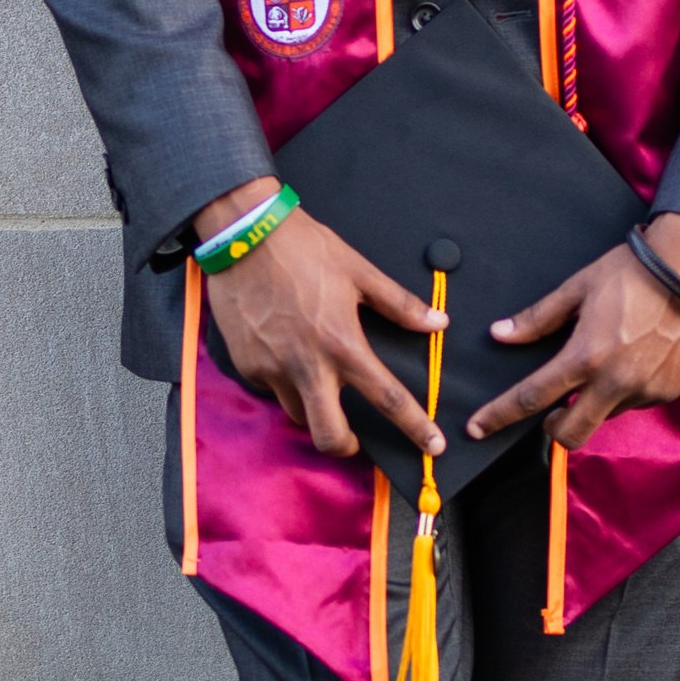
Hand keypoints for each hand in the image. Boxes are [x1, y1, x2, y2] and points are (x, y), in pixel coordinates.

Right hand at [197, 176, 446, 464]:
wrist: (243, 233)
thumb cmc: (303, 248)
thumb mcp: (358, 271)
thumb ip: (399, 304)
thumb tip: (436, 322)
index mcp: (342, 343)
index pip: (388, 398)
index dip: (415, 427)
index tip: (432, 446)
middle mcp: (306, 365)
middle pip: (329, 435)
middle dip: (346, 447)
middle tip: (354, 438)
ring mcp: (271, 369)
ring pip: (297, 415)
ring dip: (313, 411)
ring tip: (320, 389)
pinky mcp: (246, 365)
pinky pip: (271, 389)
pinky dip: (285, 383)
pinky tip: (287, 358)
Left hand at [467, 211, 679, 453]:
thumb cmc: (634, 273)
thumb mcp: (578, 288)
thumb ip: (537, 318)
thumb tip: (501, 334)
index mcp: (586, 356)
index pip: (532, 397)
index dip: (499, 415)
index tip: (477, 428)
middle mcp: (615, 382)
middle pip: (569, 433)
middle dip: (551, 429)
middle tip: (549, 412)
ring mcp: (644, 391)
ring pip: (604, 417)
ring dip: (592, 404)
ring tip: (603, 366)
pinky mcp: (667, 392)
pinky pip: (633, 405)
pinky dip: (622, 393)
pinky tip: (630, 363)